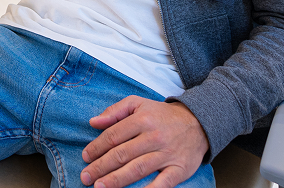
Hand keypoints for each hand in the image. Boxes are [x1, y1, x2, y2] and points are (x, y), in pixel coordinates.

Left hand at [81, 97, 208, 187]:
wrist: (198, 123)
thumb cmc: (161, 115)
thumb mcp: (138, 103)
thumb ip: (115, 111)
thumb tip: (93, 122)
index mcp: (142, 119)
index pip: (113, 135)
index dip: (96, 147)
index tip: (85, 157)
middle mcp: (153, 137)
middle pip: (122, 154)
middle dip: (101, 167)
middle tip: (86, 177)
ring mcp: (167, 154)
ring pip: (137, 169)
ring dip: (116, 180)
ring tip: (100, 187)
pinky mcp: (179, 169)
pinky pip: (162, 183)